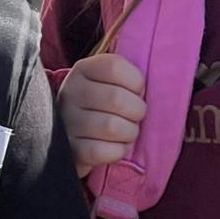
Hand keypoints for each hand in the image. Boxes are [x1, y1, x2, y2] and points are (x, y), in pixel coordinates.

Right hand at [56, 53, 146, 177]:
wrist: (73, 134)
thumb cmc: (102, 103)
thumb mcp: (109, 81)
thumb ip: (127, 76)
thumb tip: (152, 86)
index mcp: (83, 70)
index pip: (114, 67)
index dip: (135, 81)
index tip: (138, 91)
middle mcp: (70, 92)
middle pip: (116, 99)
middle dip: (137, 111)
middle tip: (137, 116)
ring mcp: (67, 122)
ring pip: (111, 127)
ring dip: (129, 132)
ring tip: (129, 132)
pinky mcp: (69, 150)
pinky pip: (101, 151)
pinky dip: (117, 151)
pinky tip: (117, 147)